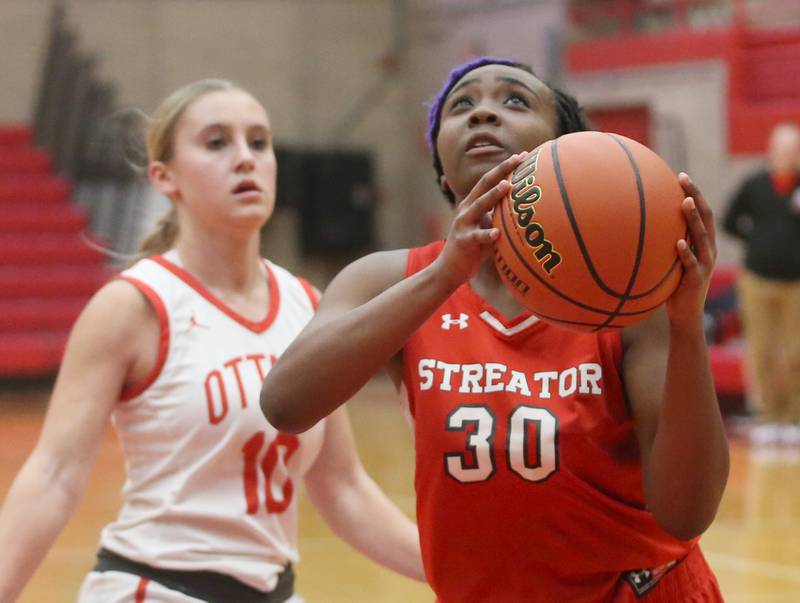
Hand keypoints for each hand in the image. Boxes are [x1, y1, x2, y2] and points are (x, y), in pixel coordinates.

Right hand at [432, 153, 525, 289]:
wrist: (449, 268)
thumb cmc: (473, 248)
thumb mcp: (485, 227)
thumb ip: (499, 216)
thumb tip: (524, 209)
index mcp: (472, 203)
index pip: (489, 180)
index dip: (505, 167)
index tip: (522, 155)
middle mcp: (466, 209)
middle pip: (484, 184)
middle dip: (501, 171)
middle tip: (518, 159)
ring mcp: (463, 224)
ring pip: (479, 206)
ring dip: (493, 195)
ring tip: (508, 186)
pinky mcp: (464, 241)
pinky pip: (477, 237)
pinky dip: (487, 234)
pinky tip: (497, 234)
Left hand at [666, 173, 716, 332]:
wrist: (685, 316)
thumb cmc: (672, 287)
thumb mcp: (668, 262)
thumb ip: (662, 245)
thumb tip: (637, 228)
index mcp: (703, 244)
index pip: (702, 213)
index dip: (694, 194)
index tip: (681, 176)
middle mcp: (708, 250)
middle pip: (706, 218)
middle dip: (696, 196)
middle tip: (684, 179)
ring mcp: (705, 264)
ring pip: (703, 237)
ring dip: (694, 219)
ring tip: (685, 203)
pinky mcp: (698, 279)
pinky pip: (692, 264)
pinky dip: (686, 253)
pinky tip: (678, 243)